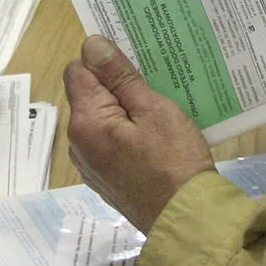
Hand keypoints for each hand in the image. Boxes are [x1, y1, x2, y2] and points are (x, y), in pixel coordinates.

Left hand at [64, 35, 214, 232]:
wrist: (188, 221)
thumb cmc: (174, 161)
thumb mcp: (153, 109)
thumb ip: (120, 76)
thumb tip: (92, 44)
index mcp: (86, 121)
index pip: (77, 70)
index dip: (103, 62)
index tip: (133, 64)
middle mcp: (77, 142)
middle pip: (86, 94)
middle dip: (113, 86)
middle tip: (150, 86)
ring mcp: (88, 163)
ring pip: (97, 118)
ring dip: (119, 109)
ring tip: (153, 111)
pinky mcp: (103, 178)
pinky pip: (106, 141)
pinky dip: (122, 132)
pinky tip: (150, 137)